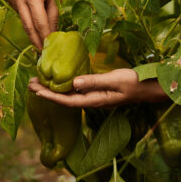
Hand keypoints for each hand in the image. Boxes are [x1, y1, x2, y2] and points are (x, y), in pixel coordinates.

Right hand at [6, 0, 60, 50]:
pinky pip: (20, 11)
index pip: (40, 23)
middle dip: (36, 41)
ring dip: (32, 30)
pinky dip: (27, 17)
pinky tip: (34, 22)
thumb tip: (52, 33)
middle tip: (42, 54)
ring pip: (23, 19)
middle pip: (28, 25)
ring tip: (40, 43)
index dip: (45, 38)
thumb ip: (54, 13)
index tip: (50, 50)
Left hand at [27, 68, 164, 107]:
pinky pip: (77, 92)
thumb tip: (74, 83)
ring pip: (69, 96)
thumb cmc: (134, 82)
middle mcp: (92, 101)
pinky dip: (64, 87)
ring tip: (38, 82)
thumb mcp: (115, 80)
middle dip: (47, 93)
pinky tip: (59, 81)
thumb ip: (95, 81)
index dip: (50, 96)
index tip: (36, 90)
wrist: (149, 87)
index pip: (67, 101)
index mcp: (95, 100)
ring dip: (53, 90)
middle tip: (30, 84)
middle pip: (65, 99)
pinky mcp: (98, 92)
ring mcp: (95, 98)